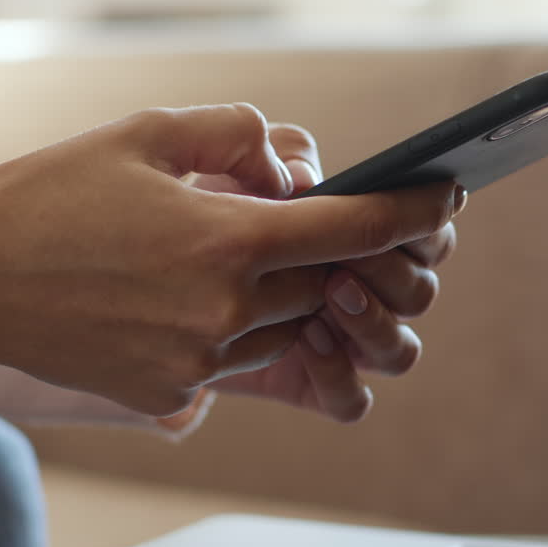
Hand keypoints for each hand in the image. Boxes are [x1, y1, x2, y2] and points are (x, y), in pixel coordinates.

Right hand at [0, 104, 461, 419]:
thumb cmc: (53, 193)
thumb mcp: (148, 132)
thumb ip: (240, 135)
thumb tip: (297, 169)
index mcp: (225, 241)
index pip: (352, 230)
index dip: (408, 213)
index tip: (443, 201)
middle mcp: (223, 312)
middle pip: (327, 284)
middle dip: (334, 253)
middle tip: (321, 223)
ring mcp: (198, 363)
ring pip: (287, 325)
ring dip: (284, 292)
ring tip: (236, 257)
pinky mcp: (171, 393)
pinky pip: (239, 359)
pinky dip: (238, 327)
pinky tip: (191, 296)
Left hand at [193, 125, 459, 420]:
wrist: (120, 276)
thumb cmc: (176, 204)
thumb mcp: (214, 156)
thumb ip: (268, 146)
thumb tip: (304, 181)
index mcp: (356, 233)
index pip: (425, 231)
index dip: (428, 220)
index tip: (418, 202)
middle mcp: (359, 291)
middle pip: (421, 292)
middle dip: (396, 269)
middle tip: (353, 252)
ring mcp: (337, 342)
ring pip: (399, 350)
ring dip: (377, 320)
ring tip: (333, 291)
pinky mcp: (303, 384)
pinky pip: (350, 400)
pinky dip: (340, 373)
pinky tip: (307, 338)